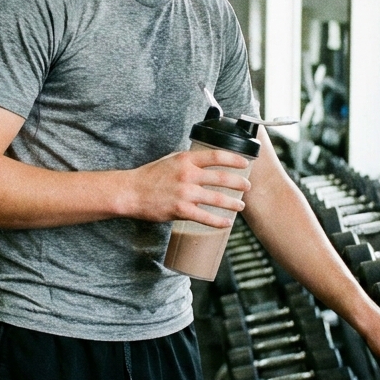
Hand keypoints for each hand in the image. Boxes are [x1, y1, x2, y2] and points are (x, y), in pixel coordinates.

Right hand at [125, 148, 251, 227]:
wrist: (131, 192)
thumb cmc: (150, 176)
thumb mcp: (171, 160)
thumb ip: (189, 161)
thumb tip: (207, 162)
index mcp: (186, 160)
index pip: (216, 156)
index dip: (234, 159)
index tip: (246, 163)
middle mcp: (187, 175)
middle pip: (221, 178)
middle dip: (239, 183)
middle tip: (248, 187)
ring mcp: (184, 193)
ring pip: (216, 199)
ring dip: (232, 203)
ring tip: (240, 206)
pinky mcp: (180, 210)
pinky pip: (205, 217)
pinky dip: (218, 221)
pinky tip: (226, 223)